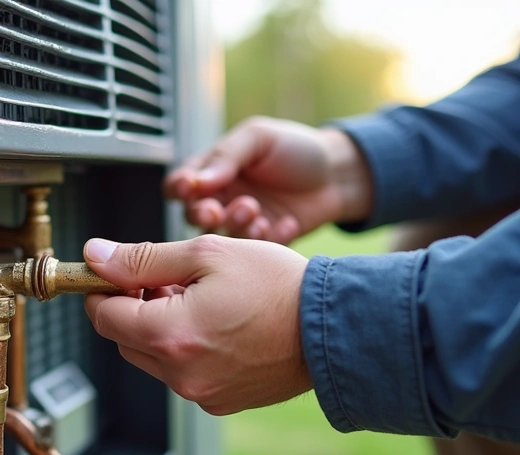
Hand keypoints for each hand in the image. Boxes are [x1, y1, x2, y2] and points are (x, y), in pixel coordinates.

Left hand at [83, 235, 310, 414]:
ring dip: (159, 328)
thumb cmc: (278, 285)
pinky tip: (218, 324)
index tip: (115, 271)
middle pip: (124, 339)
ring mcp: (201, 392)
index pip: (104, 316)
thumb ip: (143, 258)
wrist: (335, 327)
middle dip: (134, 306)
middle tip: (167, 278)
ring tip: (199, 298)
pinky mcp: (220, 401)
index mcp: (170, 335)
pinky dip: (187, 349)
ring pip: (153, 357)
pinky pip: (183, 374)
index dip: (103, 288)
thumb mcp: (207, 254)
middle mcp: (180, 374)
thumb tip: (94, 256)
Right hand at [165, 116, 374, 243]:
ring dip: (235, 225)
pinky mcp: (265, 244)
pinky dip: (268, 238)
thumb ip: (225, 156)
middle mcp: (223, 199)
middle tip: (217, 210)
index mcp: (213, 171)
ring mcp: (243, 224)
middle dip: (202, 214)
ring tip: (256, 211)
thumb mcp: (258, 138)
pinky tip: (286, 223)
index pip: (179, 184)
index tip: (191, 187)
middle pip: (193, 216)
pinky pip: (255, 251)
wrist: (340, 173)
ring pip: (223, 236)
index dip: (180, 188)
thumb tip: (197, 180)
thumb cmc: (297, 148)